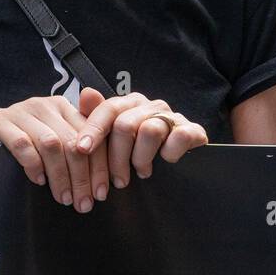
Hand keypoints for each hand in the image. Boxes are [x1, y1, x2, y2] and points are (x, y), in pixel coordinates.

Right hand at [0, 89, 205, 211]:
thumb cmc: (20, 151)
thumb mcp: (53, 148)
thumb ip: (80, 153)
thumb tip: (112, 178)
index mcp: (64, 108)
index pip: (91, 135)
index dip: (100, 165)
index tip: (103, 193)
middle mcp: (44, 104)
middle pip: (74, 141)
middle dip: (83, 175)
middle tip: (85, 204)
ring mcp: (20, 111)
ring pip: (52, 143)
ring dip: (61, 175)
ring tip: (64, 199)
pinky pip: (21, 142)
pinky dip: (33, 164)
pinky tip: (37, 181)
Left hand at [71, 88, 207, 187]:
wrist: (180, 169)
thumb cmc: (139, 153)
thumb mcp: (113, 140)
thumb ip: (96, 118)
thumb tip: (85, 93)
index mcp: (130, 104)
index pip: (108, 109)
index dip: (94, 129)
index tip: (82, 149)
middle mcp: (150, 106)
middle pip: (125, 124)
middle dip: (117, 157)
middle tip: (117, 181)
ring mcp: (172, 117)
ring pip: (150, 131)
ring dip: (142, 159)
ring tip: (142, 173)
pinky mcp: (193, 130)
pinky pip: (180, 136)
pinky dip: (171, 153)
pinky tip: (167, 162)